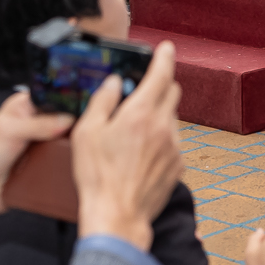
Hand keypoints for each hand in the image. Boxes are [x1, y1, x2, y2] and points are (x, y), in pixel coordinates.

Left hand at [0, 88, 75, 229]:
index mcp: (25, 104)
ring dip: (71, 141)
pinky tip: (74, 158)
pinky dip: (68, 156)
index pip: (53, 95)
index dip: (68, 100)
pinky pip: (63, 153)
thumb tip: (66, 120)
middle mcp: (36, 119)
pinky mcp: (47, 157)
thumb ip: (39, 124)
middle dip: (73, 122)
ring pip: (67, 135)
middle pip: (64, 114)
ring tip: (82, 144)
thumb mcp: (11, 131)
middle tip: (84, 128)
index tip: (83, 108)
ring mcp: (43, 138)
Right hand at [69, 43, 180, 250]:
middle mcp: (163, 127)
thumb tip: (113, 83)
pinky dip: (160, 140)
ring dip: (157, 116)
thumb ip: (102, 101)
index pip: (160, 75)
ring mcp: (174, 147)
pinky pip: (172, 142)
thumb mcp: (86, 133)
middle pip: (172, 93)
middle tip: (141, 91)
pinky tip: (139, 155)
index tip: (167, 48)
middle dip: (160, 85)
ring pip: (171, 119)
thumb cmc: (97, 177)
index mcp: (140, 114)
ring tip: (132, 133)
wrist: (117, 216)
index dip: (164, 57)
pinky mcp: (178, 166)